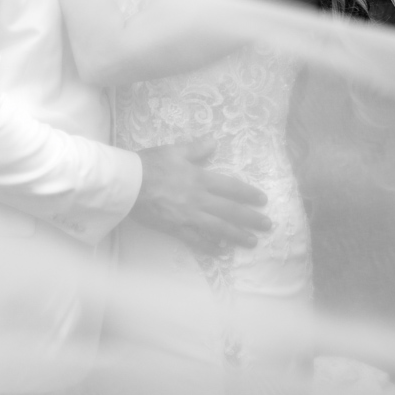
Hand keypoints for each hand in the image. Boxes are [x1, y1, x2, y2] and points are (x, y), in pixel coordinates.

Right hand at [130, 139, 270, 252]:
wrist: (127, 183)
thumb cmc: (148, 163)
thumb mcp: (174, 151)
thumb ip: (196, 149)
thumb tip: (215, 143)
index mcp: (199, 178)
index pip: (230, 187)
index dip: (248, 194)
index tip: (262, 200)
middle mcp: (198, 199)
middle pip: (230, 210)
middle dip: (251, 218)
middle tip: (267, 225)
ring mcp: (188, 216)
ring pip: (218, 228)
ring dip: (237, 235)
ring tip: (252, 242)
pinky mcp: (175, 228)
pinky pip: (196, 240)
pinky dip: (209, 247)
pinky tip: (221, 251)